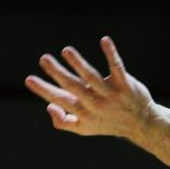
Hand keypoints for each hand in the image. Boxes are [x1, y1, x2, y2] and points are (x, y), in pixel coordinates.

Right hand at [24, 36, 156, 138]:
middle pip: (73, 87)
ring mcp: (110, 94)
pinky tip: (104, 40)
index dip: (44, 90)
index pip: (59, 100)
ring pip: (92, 77)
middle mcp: (95, 104)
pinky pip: (117, 67)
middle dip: (57, 73)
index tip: (29, 79)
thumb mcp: (84, 128)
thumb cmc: (107, 122)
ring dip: (78, 63)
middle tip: (44, 58)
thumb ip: (63, 121)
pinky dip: (111, 54)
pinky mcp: (125, 85)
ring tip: (66, 50)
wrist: (140, 123)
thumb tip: (48, 107)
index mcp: (82, 113)